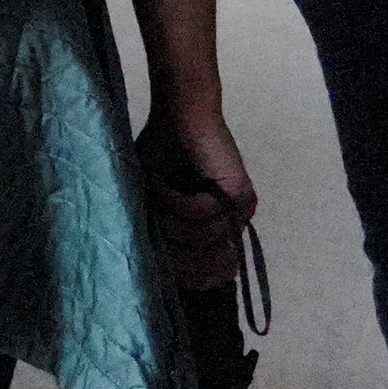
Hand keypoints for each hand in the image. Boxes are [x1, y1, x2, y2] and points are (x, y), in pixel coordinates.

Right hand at [142, 103, 263, 286]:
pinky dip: (171, 200)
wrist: (181, 111)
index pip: (214, 275)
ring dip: (165, 216)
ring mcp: (242, 209)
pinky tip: (158, 181)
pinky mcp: (238, 192)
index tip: (156, 264)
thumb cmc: (162, 151)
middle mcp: (236, 222)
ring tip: (149, 190)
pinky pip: (200, 214)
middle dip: (169, 246)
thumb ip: (158, 231)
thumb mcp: (154, 200)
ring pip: (198, 238)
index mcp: (221, 227)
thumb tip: (149, 269)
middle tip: (145, 218)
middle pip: (205, 265)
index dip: (185, 277)